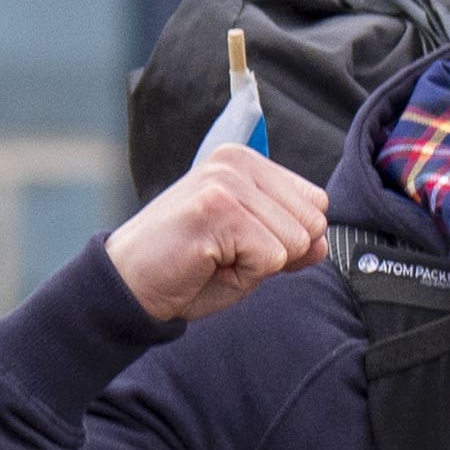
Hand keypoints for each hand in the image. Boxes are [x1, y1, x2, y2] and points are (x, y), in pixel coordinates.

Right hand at [106, 146, 329, 322]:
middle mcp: (236, 162)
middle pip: (312, 221)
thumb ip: (291, 242)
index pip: (314, 202)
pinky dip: (244, 275)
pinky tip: (208, 263)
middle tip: (225, 255)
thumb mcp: (250, 254)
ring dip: (258, 266)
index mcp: (245, 162)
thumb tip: (322, 242)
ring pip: (295, 241)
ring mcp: (226, 183)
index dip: (287, 239)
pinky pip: (271, 258)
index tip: (240, 244)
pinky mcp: (218, 209)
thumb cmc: (186, 269)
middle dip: (276, 254)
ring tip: (215, 258)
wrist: (128, 286)